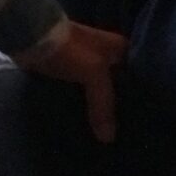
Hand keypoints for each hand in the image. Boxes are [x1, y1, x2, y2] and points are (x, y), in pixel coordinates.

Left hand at [17, 18, 128, 141]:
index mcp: (119, 48)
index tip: (144, 119)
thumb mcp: (93, 72)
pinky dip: (83, 105)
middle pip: (117, 85)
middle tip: (126, 132)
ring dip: (99, 107)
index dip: (140, 96)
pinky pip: (80, 93)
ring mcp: (85, 64)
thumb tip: (109, 139)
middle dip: (119, 105)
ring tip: (108, 133)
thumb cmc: (69, 49)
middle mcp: (106, 55)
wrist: (32, 36)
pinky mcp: (67, 74)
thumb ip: (103, 104)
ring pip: (98, 90)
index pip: (136, 76)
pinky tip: (87, 123)